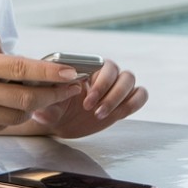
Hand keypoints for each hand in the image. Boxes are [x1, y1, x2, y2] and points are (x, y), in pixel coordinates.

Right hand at [0, 30, 86, 139]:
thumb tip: (11, 49)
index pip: (20, 68)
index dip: (49, 73)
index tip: (70, 73)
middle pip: (27, 97)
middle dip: (55, 94)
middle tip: (71, 89)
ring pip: (18, 114)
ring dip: (36, 106)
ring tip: (45, 96)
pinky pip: (2, 125)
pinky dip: (14, 116)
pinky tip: (15, 106)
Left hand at [28, 59, 148, 138]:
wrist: (61, 122)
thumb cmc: (53, 107)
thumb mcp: (47, 102)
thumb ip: (51, 93)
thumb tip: (60, 85)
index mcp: (90, 67)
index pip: (105, 66)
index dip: (101, 82)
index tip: (87, 100)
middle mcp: (106, 74)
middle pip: (122, 75)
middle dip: (110, 94)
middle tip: (93, 110)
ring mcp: (117, 87)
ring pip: (131, 82)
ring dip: (120, 100)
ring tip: (101, 115)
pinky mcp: (125, 101)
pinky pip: (140, 95)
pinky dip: (133, 104)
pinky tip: (117, 115)